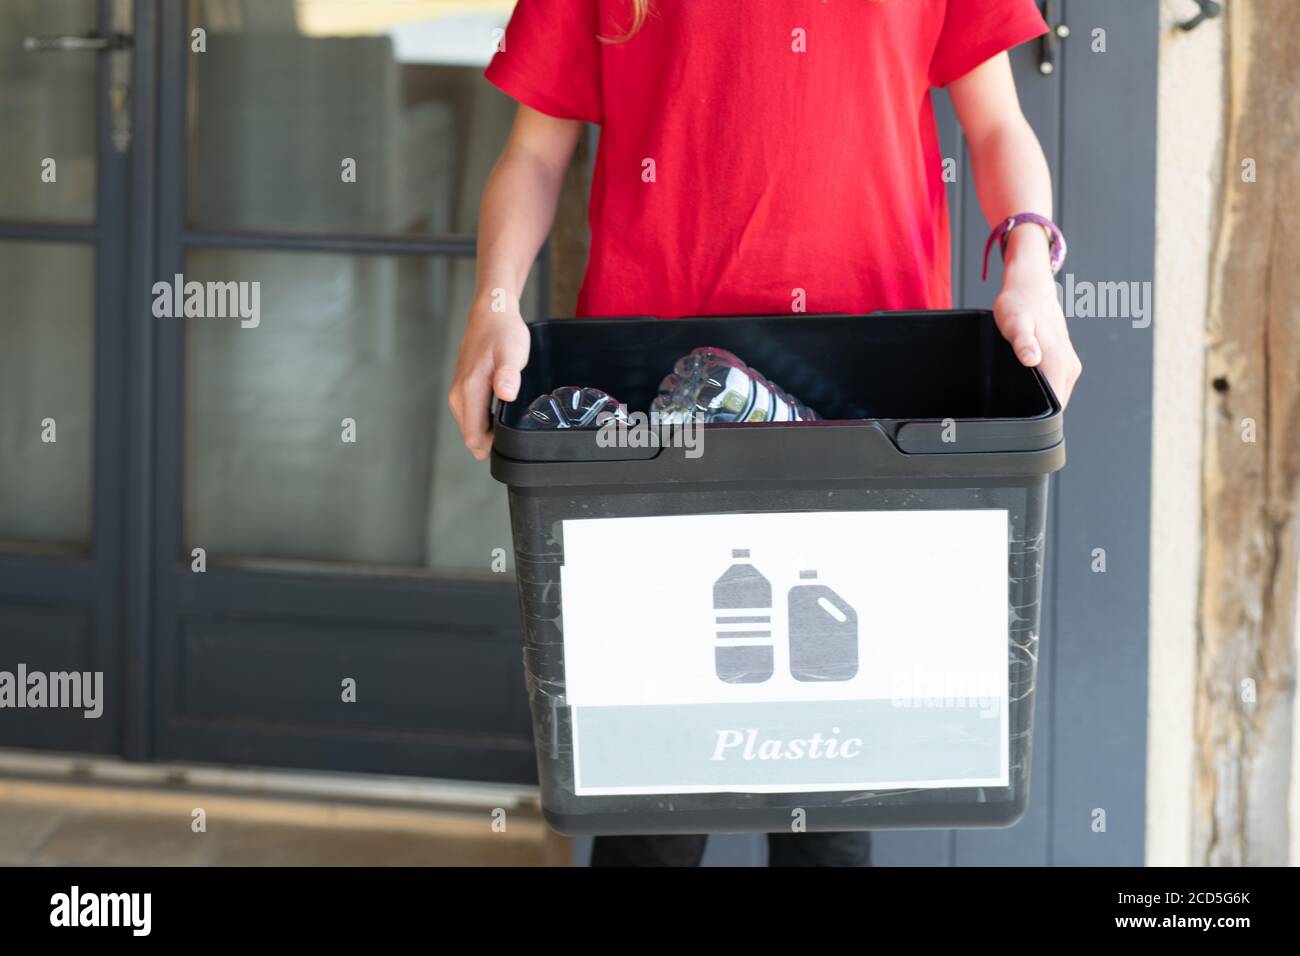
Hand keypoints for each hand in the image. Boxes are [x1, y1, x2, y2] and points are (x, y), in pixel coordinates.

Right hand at [447, 292, 530, 459]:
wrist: (491, 314)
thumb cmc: (503, 332)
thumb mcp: (512, 352)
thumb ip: (508, 375)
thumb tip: (505, 394)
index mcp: (469, 391)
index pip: (473, 437)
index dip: (492, 448)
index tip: (513, 443)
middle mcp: (459, 395)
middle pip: (472, 436)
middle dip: (492, 443)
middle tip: (518, 432)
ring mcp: (459, 393)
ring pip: (472, 427)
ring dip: (490, 432)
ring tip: (513, 421)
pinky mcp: (464, 390)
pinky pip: (473, 416)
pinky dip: (487, 421)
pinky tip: (504, 412)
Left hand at [993, 231, 1081, 407]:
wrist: (1031, 288)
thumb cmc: (1020, 305)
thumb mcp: (1015, 323)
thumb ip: (1023, 342)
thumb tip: (1032, 359)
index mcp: (1059, 364)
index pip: (1056, 407)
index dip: (1038, 419)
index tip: (1018, 420)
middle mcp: (1069, 368)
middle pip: (1056, 406)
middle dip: (1035, 412)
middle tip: (1009, 408)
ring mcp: (1068, 366)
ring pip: (1055, 396)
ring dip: (1037, 401)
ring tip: (1013, 397)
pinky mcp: (1063, 363)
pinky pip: (1054, 386)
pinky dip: (1040, 390)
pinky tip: (1022, 385)